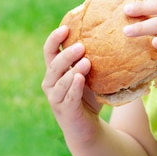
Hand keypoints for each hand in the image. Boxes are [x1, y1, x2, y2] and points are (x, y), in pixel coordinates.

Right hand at [41, 25, 103, 140]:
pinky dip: (74, 87)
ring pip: (60, 81)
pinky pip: (68, 97)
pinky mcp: (65, 111)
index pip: (49, 50)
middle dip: (66, 54)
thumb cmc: (88, 96)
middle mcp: (50, 83)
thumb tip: (108, 33)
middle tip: (81, 46)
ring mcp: (55, 98)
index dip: (54, 38)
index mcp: (54, 71)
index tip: (66, 27)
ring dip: (72, 70)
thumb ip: (90, 58)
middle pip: (54, 65)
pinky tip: (81, 79)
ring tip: (87, 62)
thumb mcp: (89, 75)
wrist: (88, 127)